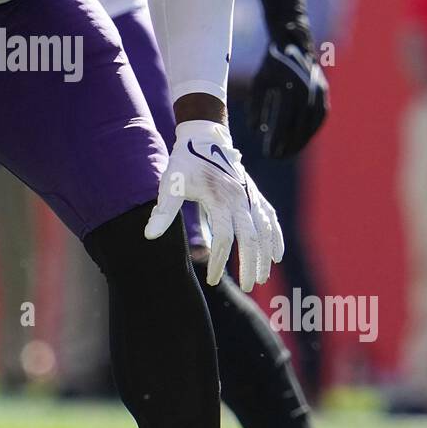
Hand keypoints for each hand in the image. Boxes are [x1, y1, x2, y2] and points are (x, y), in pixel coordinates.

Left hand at [145, 119, 283, 291]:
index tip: (212, 280)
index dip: (220, 261)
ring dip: (265, 255)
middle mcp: (240, 199)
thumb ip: (164, 211)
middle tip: (248, 287)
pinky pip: (271, 219)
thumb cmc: (185, 164)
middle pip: (250, 238)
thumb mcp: (170, 184)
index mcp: (220, 198)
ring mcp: (251, 196)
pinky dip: (276, 237)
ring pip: (264, 231)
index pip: (224, 237)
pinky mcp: (255, 195)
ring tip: (262, 278)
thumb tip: (149, 235)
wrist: (205, 139)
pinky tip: (277, 256)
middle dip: (250, 265)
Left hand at [246, 38, 328, 157]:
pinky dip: (311, 131)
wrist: (292, 44)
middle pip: (300, 124)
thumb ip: (256, 107)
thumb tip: (256, 131)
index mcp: (290, 85)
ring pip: (313, 123)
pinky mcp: (323, 92)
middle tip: (276, 157)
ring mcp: (319, 90)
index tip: (268, 153)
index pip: (284, 119)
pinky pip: (319, 117)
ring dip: (302, 141)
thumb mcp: (258, 84)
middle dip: (289, 144)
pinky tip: (300, 141)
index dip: (277, 138)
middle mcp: (308, 88)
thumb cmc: (270, 66)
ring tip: (287, 153)